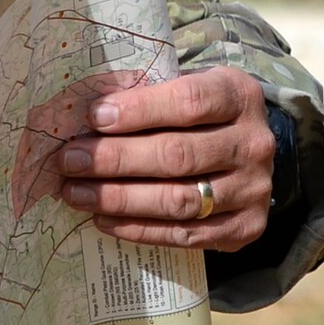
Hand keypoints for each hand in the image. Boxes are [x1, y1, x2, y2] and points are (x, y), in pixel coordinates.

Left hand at [55, 66, 274, 251]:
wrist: (245, 156)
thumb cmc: (199, 117)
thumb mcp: (184, 90)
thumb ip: (145, 97)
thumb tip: (82, 116)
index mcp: (239, 96)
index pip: (189, 101)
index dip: (139, 111)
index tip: (94, 117)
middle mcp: (252, 143)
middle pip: (178, 155)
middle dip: (116, 159)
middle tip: (70, 160)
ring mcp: (253, 189)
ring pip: (179, 200)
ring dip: (119, 198)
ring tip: (76, 193)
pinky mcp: (245, 227)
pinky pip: (184, 234)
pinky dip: (138, 229)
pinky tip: (103, 219)